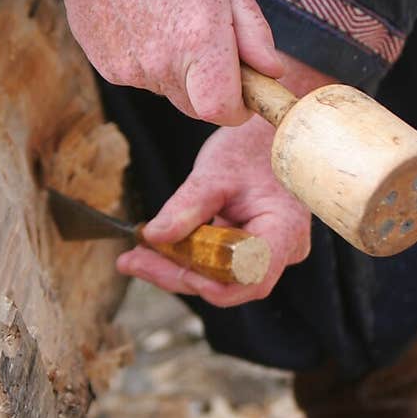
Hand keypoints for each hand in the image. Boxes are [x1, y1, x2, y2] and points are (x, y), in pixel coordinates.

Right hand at [41, 0, 281, 124]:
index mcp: (201, 42)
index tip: (242, 96)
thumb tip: (273, 72)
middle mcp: (165, 64)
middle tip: (207, 49)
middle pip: (197, 108)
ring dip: (178, 72)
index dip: (237, 109)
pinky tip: (143, 26)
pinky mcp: (110, 70)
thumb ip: (255, 33)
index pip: (222, 110)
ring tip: (167, 24)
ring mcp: (133, 70)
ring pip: (169, 92)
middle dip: (210, 91)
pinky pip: (142, 80)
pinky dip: (149, 63)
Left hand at [117, 116, 312, 306]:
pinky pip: (220, 263)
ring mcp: (270, 251)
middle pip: (228, 282)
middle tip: (132, 262)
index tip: (168, 268)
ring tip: (136, 256)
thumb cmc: (250, 146)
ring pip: (220, 276)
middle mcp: (284, 249)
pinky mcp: (251, 248)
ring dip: (177, 267)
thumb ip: (185, 208)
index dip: (209, 283)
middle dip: (177, 273)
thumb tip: (153, 237)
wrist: (266, 134)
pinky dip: (188, 256)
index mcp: (284, 231)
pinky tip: (155, 248)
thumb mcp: (213, 174)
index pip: (248, 277)